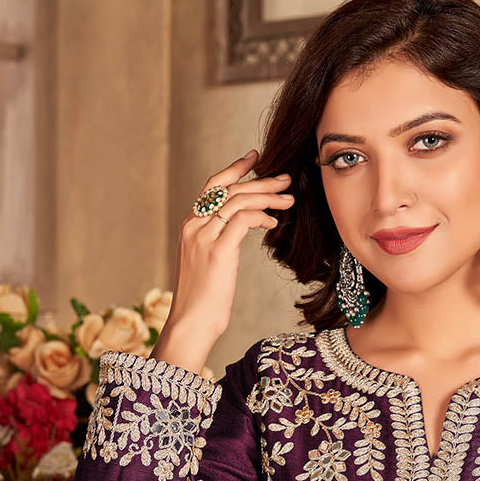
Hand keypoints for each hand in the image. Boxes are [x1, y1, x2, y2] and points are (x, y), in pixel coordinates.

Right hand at [160, 148, 295, 356]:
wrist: (191, 322)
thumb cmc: (204, 299)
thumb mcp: (209, 262)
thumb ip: (220, 240)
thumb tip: (242, 227)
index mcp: (191, 224)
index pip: (213, 185)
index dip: (235, 169)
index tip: (255, 158)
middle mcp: (194, 225)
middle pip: (229, 188)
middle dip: (261, 180)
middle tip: (285, 178)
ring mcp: (204, 237)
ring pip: (239, 200)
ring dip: (268, 197)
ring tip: (288, 199)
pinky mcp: (218, 251)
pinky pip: (243, 220)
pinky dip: (262, 216)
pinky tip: (274, 223)